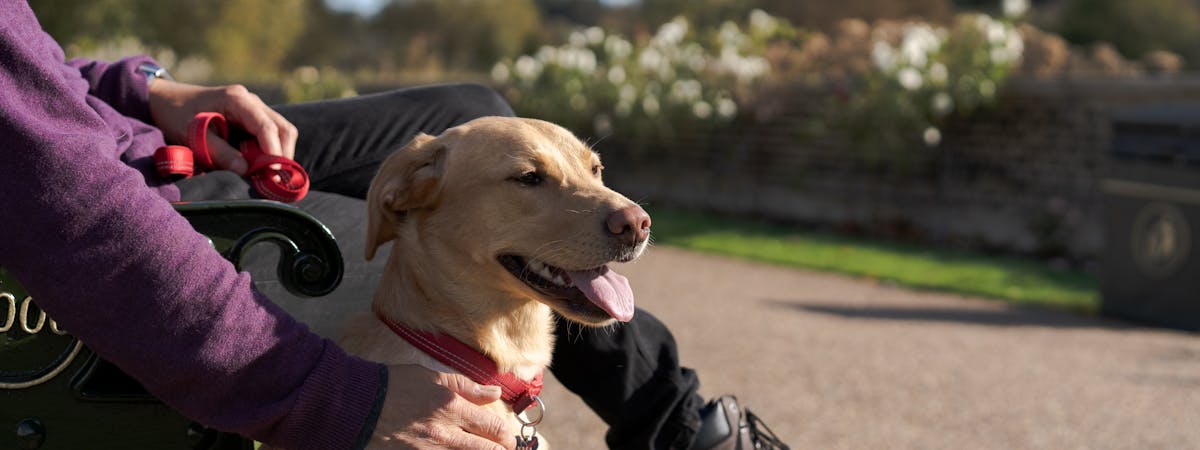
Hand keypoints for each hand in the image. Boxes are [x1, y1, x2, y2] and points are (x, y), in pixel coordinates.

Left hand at [148, 79, 297, 174]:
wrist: (165, 100)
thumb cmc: (176, 114)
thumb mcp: (193, 135)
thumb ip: (219, 152)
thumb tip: (246, 171)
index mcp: (237, 100)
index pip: (267, 127)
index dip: (273, 151)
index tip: (272, 173)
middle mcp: (251, 102)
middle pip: (283, 129)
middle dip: (283, 155)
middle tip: (274, 179)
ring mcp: (254, 109)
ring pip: (282, 132)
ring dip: (279, 155)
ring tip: (267, 175)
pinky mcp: (252, 119)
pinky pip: (271, 136)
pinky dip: (270, 152)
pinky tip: (260, 167)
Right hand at [369, 365, 516, 449]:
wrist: (355, 405)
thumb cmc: (393, 386)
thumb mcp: (432, 378)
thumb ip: (466, 387)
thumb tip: (494, 392)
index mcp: (451, 408)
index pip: (493, 428)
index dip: (506, 437)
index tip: (507, 439)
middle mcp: (444, 434)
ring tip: (481, 449)